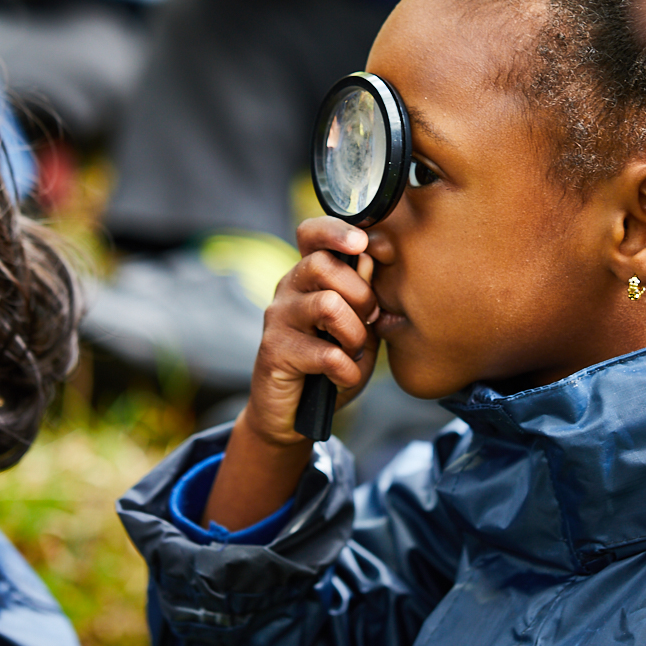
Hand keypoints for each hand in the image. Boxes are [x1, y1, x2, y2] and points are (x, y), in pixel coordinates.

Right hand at [203, 217, 376, 530]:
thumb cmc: (331, 366)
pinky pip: (324, 352)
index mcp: (309, 275)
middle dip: (361, 295)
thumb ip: (366, 295)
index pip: (312, 232)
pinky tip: (342, 377)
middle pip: (325, 264)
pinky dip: (346, 370)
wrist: (295, 415)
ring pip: (328, 304)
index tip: (362, 243)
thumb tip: (372, 256)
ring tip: (353, 352)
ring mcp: (278, 318)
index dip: (336, 230)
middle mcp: (289, 289)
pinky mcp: (273, 350)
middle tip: (368, 322)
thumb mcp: (359, 328)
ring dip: (354, 334)